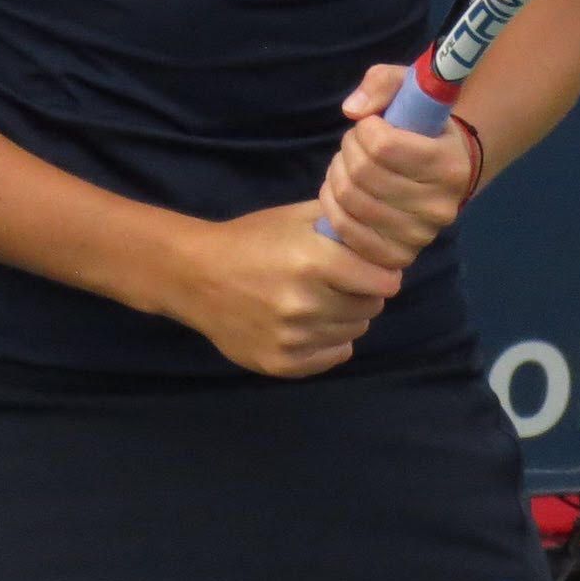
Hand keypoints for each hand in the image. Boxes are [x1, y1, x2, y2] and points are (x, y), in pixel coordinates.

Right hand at [167, 200, 403, 378]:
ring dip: (346, 317)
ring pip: (354, 332)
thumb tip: (383, 232)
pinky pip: (334, 355)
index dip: (382, 273)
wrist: (196, 276)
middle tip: (341, 282)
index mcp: (312, 261)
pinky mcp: (281, 363)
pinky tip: (309, 323)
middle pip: (370, 308)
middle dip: (363, 294)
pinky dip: (330, 341)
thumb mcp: (293, 217)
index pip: (382, 281)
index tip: (373, 270)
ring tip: (320, 300)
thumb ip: (340, 221)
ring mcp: (293, 338)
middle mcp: (305, 303)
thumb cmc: (250, 240)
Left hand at [317, 63, 473, 271]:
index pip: (384, 146)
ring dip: (337, 175)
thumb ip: (382, 83)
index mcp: (450, 163)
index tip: (370, 125)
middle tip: (355, 145)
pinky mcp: (399, 255)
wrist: (443, 169)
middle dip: (348, 150)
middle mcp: (441, 205)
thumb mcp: (409, 88)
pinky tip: (340, 192)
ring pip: (352, 201)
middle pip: (363, 174)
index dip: (364, 129)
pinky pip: (349, 233)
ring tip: (348, 165)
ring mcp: (421, 235)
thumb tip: (352, 110)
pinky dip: (333, 208)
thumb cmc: (422, 125)